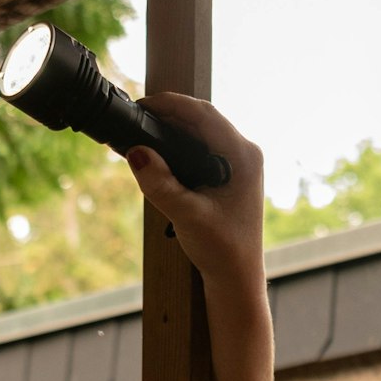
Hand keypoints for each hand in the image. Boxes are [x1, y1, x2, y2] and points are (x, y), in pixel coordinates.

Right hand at [127, 93, 265, 291]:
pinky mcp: (229, 173)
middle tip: (135, 117)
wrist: (236, 277)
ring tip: (142, 130)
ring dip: (172, 128)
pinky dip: (178, 144)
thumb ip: (160, 184)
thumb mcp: (186, 215)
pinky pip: (201, 146)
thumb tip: (136, 152)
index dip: (170, 103)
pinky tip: (158, 151)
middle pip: (201, 118)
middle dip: (167, 115)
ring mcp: (238, 162)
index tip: (141, 105)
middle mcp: (244, 153)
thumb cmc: (221, 249)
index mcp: (243, 156)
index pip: (203, 113)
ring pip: (200, 131)